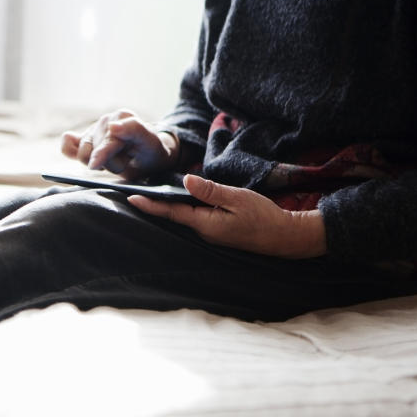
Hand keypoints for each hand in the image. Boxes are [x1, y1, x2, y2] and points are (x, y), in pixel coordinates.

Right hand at [61, 109, 178, 180]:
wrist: (148, 158)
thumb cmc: (151, 151)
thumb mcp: (150, 142)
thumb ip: (134, 130)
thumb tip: (112, 126)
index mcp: (121, 117)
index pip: (107, 139)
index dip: (102, 154)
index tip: (94, 165)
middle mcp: (105, 121)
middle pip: (95, 149)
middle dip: (109, 164)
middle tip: (126, 164)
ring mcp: (93, 131)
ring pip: (83, 153)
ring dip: (97, 163)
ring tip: (115, 162)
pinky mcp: (84, 142)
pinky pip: (68, 146)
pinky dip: (69, 150)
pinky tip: (82, 155)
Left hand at [127, 175, 327, 258]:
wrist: (284, 236)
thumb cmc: (264, 217)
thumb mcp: (238, 198)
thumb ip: (211, 191)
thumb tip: (186, 179)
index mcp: (205, 224)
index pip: (171, 212)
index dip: (151, 205)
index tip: (131, 198)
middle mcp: (203, 230)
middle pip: (174, 215)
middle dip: (154, 204)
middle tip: (134, 191)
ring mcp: (210, 232)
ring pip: (184, 216)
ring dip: (167, 206)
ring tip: (149, 193)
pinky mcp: (217, 230)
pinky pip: (195, 217)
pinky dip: (183, 208)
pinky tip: (179, 198)